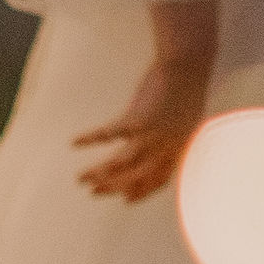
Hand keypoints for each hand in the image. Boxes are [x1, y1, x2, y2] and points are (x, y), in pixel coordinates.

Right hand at [75, 55, 210, 202]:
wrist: (188, 64)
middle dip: (113, 188)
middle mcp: (164, 148)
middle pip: (136, 178)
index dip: (141, 192)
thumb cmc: (188, 85)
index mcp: (178, 148)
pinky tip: (75, 142)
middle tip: (94, 192)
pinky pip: (108, 135)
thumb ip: (176, 132)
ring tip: (80, 178)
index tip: (125, 199)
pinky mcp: (136, 119)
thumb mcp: (188, 117)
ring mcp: (150, 135)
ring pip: (120, 164)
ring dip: (98, 173)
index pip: (159, 181)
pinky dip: (90, 139)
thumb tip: (168, 138)